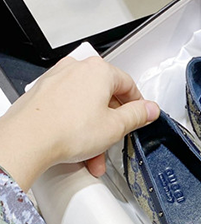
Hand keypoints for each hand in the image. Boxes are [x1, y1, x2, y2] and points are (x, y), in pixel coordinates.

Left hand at [0, 56, 159, 190]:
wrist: (28, 140)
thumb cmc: (66, 129)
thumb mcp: (116, 127)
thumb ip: (138, 115)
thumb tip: (150, 109)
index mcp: (99, 70)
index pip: (129, 85)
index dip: (138, 105)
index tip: (141, 117)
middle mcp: (77, 69)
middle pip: (106, 97)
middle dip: (113, 124)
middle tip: (116, 139)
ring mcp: (58, 79)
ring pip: (87, 106)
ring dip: (95, 131)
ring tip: (95, 154)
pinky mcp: (44, 93)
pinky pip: (70, 109)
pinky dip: (77, 127)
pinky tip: (79, 148)